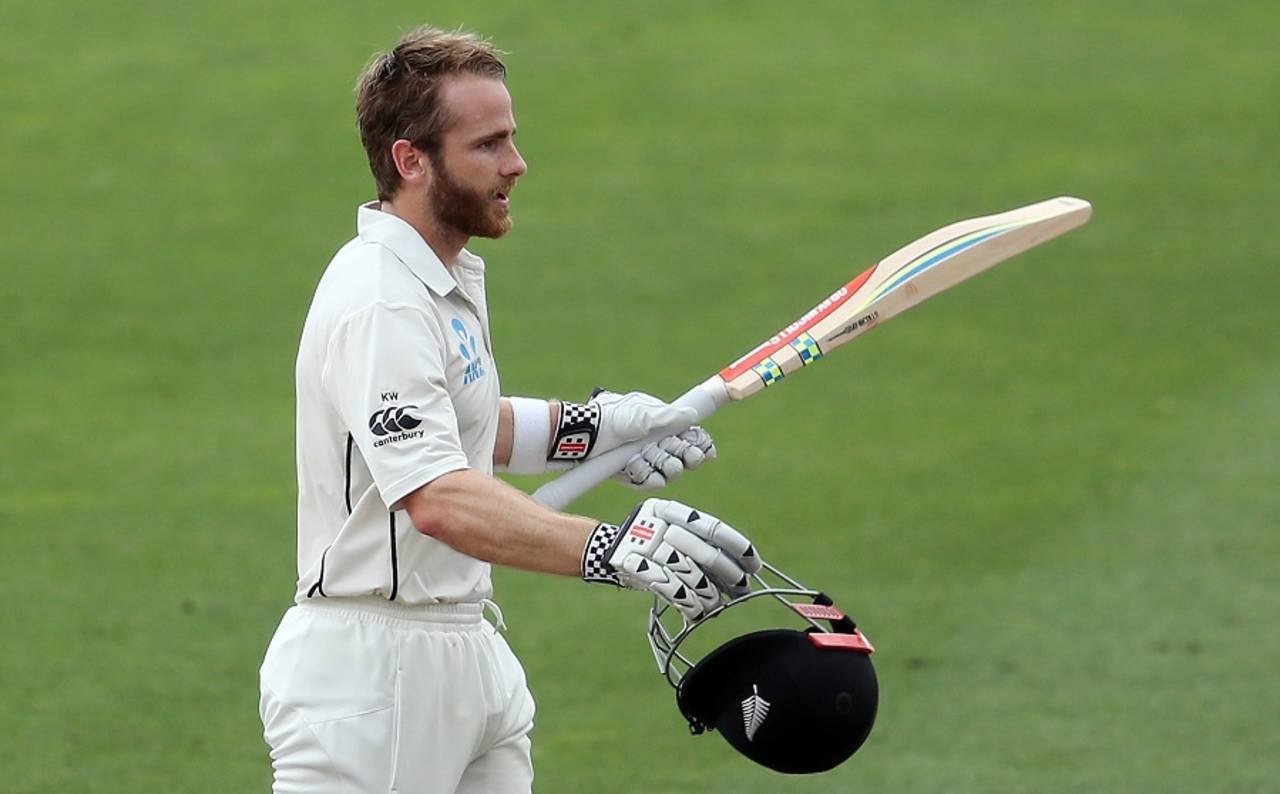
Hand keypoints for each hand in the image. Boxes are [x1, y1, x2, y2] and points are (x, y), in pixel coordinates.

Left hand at [550, 390, 716, 489]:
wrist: (587, 435)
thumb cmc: (614, 418)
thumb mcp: (644, 412)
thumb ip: (671, 416)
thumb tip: (693, 417)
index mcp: (666, 426)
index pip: (694, 439)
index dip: (701, 445)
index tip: (703, 448)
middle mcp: (660, 444)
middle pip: (687, 459)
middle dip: (685, 455)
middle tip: (676, 449)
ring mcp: (648, 461)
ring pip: (672, 472)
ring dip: (664, 463)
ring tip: (649, 453)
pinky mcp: (635, 476)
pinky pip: (652, 483)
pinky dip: (645, 474)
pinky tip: (634, 463)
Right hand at [581, 499, 761, 620]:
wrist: (604, 548)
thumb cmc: (650, 541)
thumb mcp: (671, 528)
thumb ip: (699, 542)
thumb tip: (739, 569)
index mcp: (673, 511)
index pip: (715, 529)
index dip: (738, 548)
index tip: (754, 565)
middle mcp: (661, 525)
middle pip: (706, 554)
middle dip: (729, 576)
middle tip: (741, 589)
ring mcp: (648, 546)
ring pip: (691, 576)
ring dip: (708, 595)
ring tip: (715, 605)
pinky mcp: (637, 568)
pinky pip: (672, 590)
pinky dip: (689, 604)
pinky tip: (698, 611)